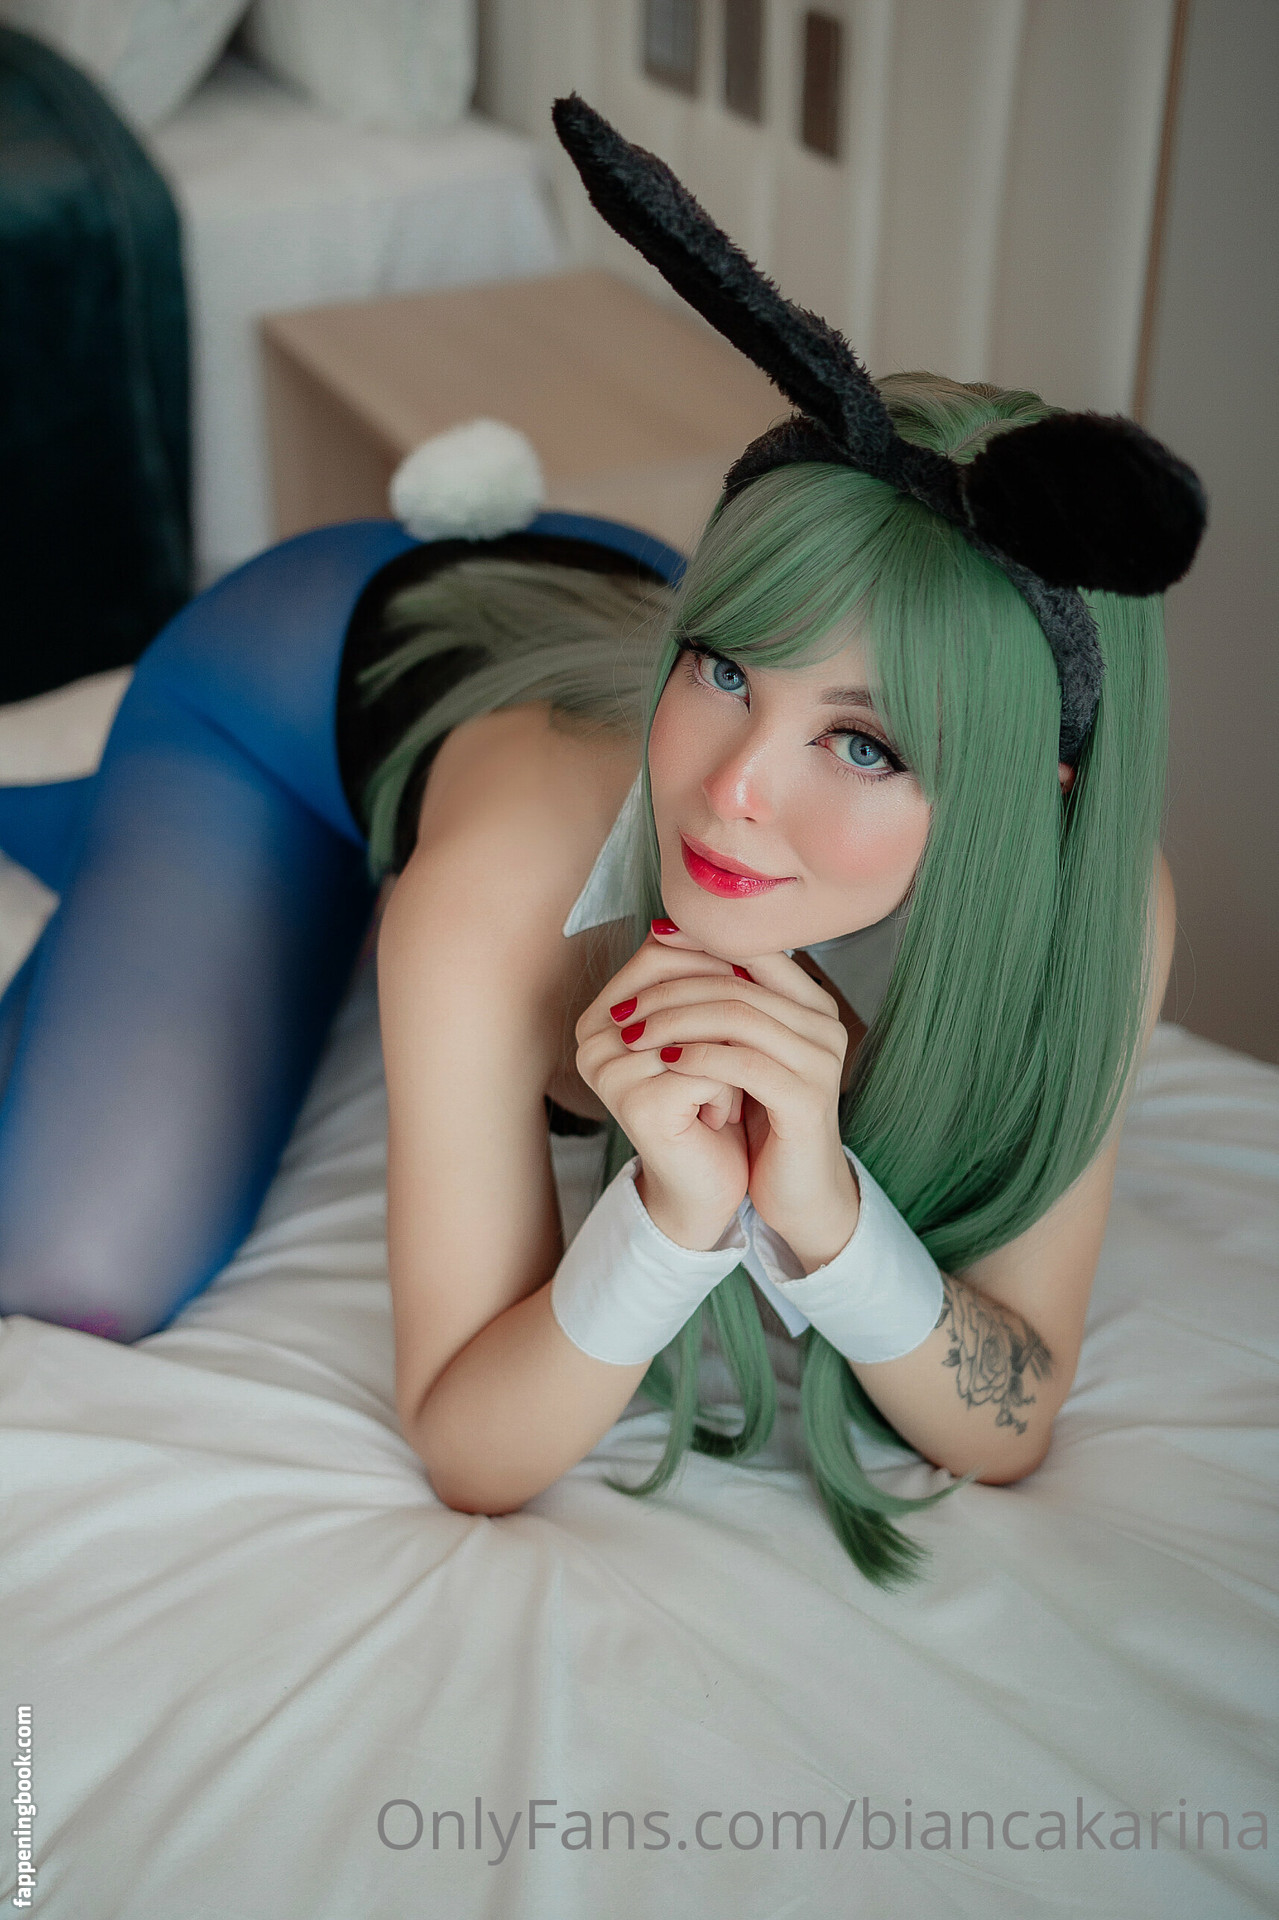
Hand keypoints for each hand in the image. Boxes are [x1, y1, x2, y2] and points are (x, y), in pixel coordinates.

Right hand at [575, 928, 750, 1248]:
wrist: (710, 1181)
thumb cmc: (709, 1101)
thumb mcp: (703, 1031)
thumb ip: (697, 978)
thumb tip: (708, 918)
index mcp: (599, 1016)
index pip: (659, 954)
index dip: (714, 963)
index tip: (745, 996)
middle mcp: (591, 1042)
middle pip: (678, 985)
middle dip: (724, 1012)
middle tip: (736, 1052)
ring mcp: (609, 1073)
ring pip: (700, 1029)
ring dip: (730, 1058)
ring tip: (727, 1089)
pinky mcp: (637, 1105)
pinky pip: (708, 1070)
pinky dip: (729, 1092)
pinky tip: (718, 1118)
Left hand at [618, 925, 860, 1270]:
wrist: (799, 1190)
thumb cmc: (766, 1118)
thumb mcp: (745, 1052)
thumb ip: (726, 1006)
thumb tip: (665, 943)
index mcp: (812, 1004)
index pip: (754, 949)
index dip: (700, 941)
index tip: (651, 941)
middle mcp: (824, 1024)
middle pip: (738, 982)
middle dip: (673, 989)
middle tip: (625, 1006)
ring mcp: (820, 1060)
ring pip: (739, 1017)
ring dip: (676, 1021)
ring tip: (633, 1034)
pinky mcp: (807, 1099)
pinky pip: (744, 1064)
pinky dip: (699, 1058)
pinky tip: (665, 1063)